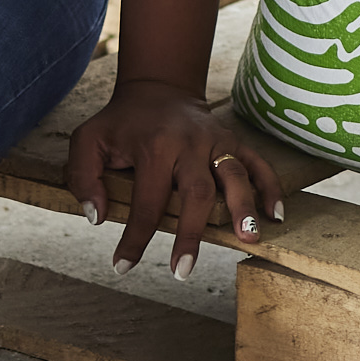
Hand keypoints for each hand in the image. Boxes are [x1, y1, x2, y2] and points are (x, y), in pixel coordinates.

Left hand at [65, 77, 289, 278]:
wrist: (158, 88)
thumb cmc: (121, 123)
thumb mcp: (87, 140)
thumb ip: (83, 177)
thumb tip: (97, 217)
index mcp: (154, 147)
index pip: (147, 201)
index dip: (135, 237)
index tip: (123, 266)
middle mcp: (189, 144)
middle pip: (197, 192)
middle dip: (191, 233)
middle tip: (183, 272)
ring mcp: (216, 141)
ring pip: (234, 176)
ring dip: (244, 208)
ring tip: (250, 239)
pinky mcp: (234, 141)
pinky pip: (257, 164)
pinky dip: (270, 188)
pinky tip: (276, 216)